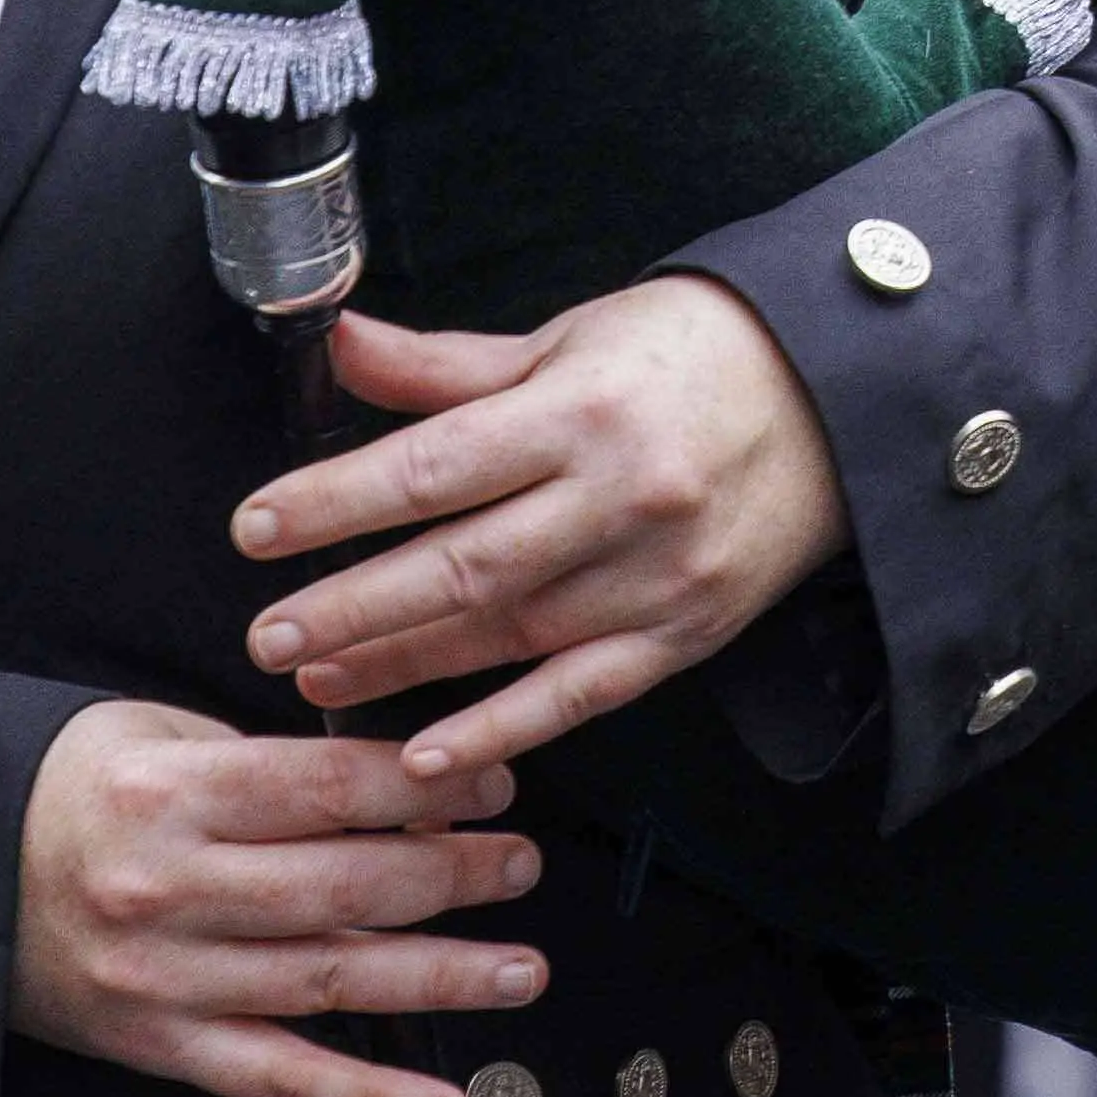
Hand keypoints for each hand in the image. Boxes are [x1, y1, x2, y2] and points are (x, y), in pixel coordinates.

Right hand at [11, 704, 541, 1096]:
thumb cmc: (60, 792)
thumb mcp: (148, 734)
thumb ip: (260, 760)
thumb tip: (391, 780)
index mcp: (171, 797)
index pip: (329, 790)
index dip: (426, 788)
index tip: (492, 783)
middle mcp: (171, 894)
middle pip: (344, 889)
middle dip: (454, 877)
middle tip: (523, 864)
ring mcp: (166, 981)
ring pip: (329, 985)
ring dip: (439, 981)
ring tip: (520, 971)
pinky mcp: (159, 1047)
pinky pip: (279, 1080)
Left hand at [235, 275, 844, 775]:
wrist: (840, 401)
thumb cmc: (691, 355)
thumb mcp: (569, 338)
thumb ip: (449, 365)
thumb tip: (339, 345)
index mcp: (581, 410)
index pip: (434, 465)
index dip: (338, 501)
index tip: (256, 528)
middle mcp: (619, 497)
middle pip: (462, 565)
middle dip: (352, 607)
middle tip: (265, 636)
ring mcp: (656, 576)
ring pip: (509, 638)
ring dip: (404, 669)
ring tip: (317, 681)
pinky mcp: (685, 633)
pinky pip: (580, 696)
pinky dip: (501, 731)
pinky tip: (428, 757)